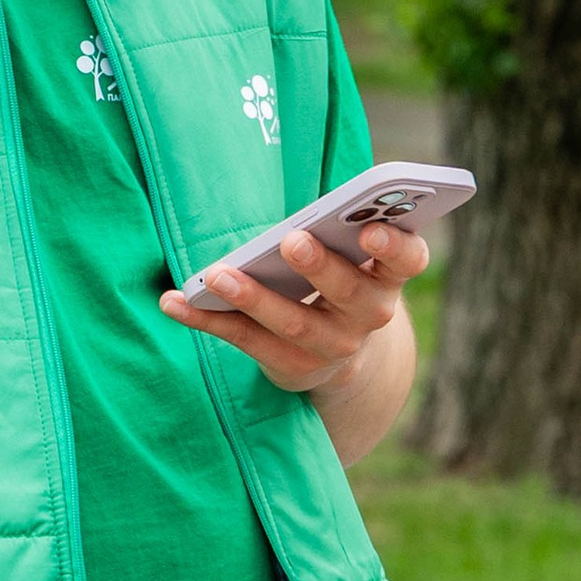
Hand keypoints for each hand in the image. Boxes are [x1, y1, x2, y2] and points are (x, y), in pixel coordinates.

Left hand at [160, 213, 428, 395]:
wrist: (338, 355)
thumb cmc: (337, 280)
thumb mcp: (350, 257)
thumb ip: (337, 231)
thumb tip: (297, 212)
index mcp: (387, 276)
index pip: (408, 260)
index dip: (394, 246)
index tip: (372, 227)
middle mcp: (368, 315)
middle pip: (349, 293)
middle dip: (320, 266)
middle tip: (292, 240)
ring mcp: (332, 347)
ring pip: (294, 324)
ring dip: (254, 297)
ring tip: (217, 274)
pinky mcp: (292, 368)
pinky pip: (246, 342)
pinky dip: (206, 320)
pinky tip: (173, 302)